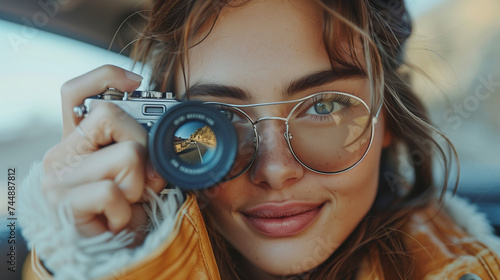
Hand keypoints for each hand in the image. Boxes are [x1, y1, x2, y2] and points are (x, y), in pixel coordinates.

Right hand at [41, 65, 165, 237]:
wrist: (104, 254)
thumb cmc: (122, 211)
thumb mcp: (135, 176)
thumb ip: (142, 152)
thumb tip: (165, 141)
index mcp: (77, 142)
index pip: (74, 93)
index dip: (104, 76)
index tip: (136, 81)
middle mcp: (62, 153)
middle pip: (111, 115)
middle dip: (143, 146)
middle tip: (142, 179)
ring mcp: (59, 177)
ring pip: (126, 155)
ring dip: (139, 187)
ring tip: (126, 205)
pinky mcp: (62, 201)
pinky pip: (114, 192)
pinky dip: (127, 211)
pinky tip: (116, 221)